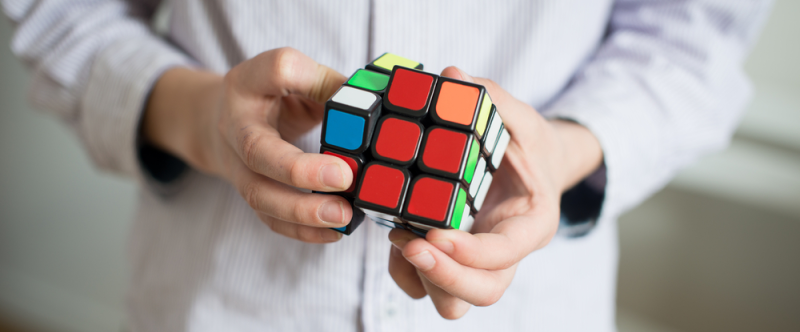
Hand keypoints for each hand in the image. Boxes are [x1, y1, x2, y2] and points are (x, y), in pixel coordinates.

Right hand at [142, 47, 353, 242]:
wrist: (221, 121)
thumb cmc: (271, 96)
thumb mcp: (297, 77)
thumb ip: (329, 86)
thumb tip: (373, 107)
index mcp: (250, 82)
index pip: (277, 69)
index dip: (308, 82)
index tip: (345, 98)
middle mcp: (235, 124)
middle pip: (256, 150)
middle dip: (300, 170)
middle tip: (344, 178)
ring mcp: (236, 164)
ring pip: (259, 194)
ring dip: (302, 212)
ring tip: (343, 216)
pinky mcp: (249, 192)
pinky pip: (269, 219)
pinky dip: (302, 231)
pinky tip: (334, 232)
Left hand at [388, 67, 602, 318]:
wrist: (535, 164)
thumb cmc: (529, 143)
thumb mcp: (521, 116)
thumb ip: (493, 98)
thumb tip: (452, 74)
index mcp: (532, 222)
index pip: (505, 253)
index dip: (469, 252)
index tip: (434, 232)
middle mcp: (508, 251)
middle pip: (483, 292)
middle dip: (443, 275)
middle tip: (408, 244)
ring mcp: (480, 262)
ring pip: (455, 301)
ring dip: (423, 277)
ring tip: (398, 239)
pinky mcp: (455, 260)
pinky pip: (429, 286)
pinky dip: (408, 271)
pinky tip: (395, 235)